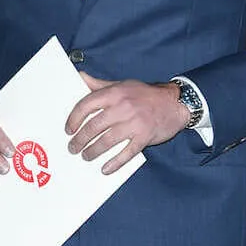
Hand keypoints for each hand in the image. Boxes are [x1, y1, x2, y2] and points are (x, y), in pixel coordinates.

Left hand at [65, 74, 187, 173]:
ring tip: (86, 156)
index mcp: (115, 92)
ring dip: (92, 152)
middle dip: (80, 140)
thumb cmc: (146, 95)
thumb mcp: (123, 84)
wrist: (176, 102)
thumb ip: (100, 84)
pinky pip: (126, 152)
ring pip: (107, 141)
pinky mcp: (145, 136)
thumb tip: (79, 76)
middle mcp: (124, 106)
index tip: (69, 129)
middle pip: (94, 126)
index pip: (87, 104)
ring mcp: (135, 122)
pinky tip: (105, 169)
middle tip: (73, 148)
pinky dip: (114, 163)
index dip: (74, 118)